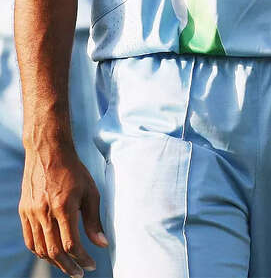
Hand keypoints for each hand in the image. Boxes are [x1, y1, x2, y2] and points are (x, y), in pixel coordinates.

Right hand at [19, 141, 107, 276]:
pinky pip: (30, 240)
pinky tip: (51, 254)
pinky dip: (40, 251)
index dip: (82, 259)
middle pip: (55, 252)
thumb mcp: (90, 191)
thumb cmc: (73, 169)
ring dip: (54, 262)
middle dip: (69, 267)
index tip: (91, 264)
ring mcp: (32, 212)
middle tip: (79, 273)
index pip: (71, 245)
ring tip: (67, 265)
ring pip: (41, 249)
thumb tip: (102, 244)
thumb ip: (94, 220)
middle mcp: (45, 212)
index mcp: (63, 207)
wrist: (48, 150)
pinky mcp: (24, 211)